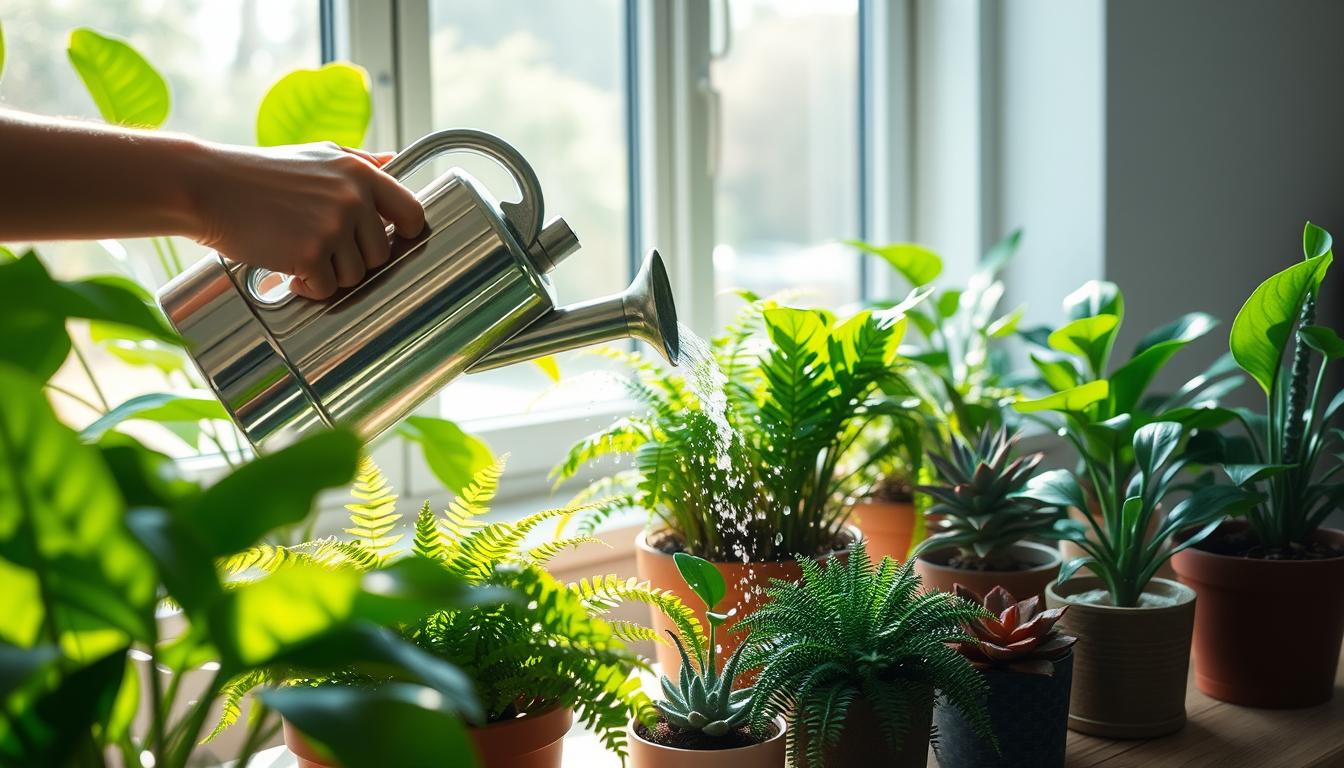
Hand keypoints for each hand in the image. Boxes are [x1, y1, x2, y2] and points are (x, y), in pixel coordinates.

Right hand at [191, 141, 424, 298]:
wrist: (208, 186)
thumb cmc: (260, 173)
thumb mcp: (316, 155)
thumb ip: (359, 161)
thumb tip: (393, 162)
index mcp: (360, 173)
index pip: (413, 212)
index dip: (407, 234)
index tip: (390, 242)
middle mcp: (353, 198)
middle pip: (381, 254)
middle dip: (354, 259)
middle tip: (323, 249)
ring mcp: (333, 226)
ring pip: (355, 275)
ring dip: (329, 274)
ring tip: (301, 255)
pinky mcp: (310, 253)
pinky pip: (326, 289)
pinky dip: (307, 287)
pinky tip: (289, 270)